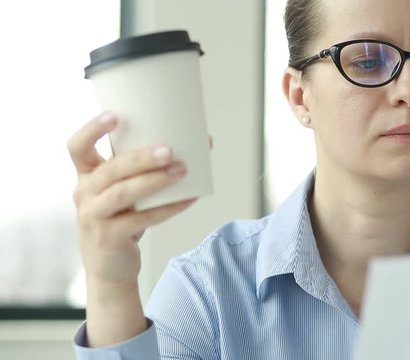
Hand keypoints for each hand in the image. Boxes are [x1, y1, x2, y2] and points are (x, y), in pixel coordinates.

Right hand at [68, 112, 196, 286]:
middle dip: (140, 158)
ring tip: (182, 170)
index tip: (114, 115)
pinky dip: (168, 208)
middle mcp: (84, 193)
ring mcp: (94, 216)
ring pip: (123, 193)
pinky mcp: (109, 237)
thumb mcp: (122, 193)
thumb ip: (144, 171)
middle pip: (110, 170)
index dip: (92, 130)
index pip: (77, 148)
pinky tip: (189, 199)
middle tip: (169, 150)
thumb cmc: (121, 219)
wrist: (109, 267)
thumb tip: (201, 142)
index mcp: (86, 176)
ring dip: (155, 181)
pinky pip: (142, 219)